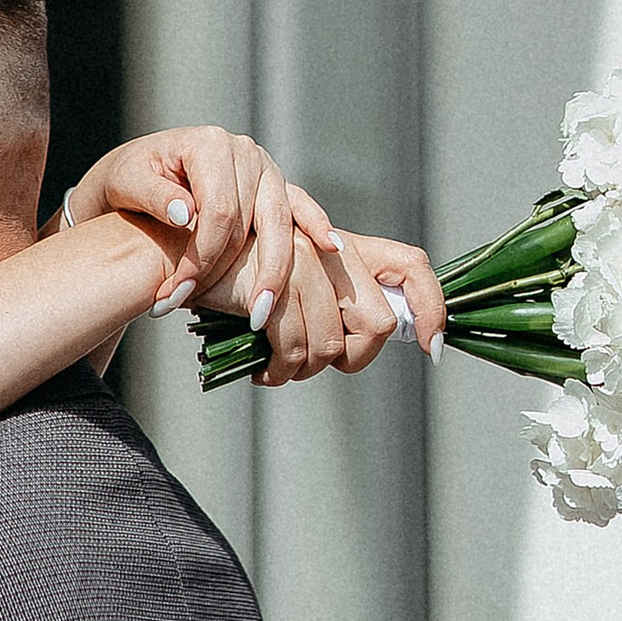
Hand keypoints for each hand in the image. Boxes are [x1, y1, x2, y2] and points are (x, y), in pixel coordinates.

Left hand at [69, 128, 302, 328]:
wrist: (141, 174)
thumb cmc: (130, 178)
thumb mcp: (128, 181)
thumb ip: (155, 195)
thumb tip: (186, 214)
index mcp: (209, 145)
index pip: (218, 210)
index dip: (199, 257)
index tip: (176, 295)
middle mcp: (244, 152)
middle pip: (253, 222)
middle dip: (237, 275)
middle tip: (218, 316)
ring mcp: (265, 169)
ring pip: (280, 225)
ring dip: (273, 273)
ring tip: (259, 315)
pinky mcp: (276, 187)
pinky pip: (301, 207)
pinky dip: (317, 226)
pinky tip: (329, 249)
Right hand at [225, 219, 443, 383]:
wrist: (188, 256)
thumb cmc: (245, 279)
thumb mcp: (299, 281)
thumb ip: (338, 300)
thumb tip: (373, 339)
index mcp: (348, 248)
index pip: (413, 267)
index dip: (432, 308)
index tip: (433, 349)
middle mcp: (332, 249)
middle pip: (380, 323)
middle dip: (355, 358)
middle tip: (320, 362)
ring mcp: (305, 262)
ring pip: (333, 345)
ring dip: (306, 370)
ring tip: (280, 367)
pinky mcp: (275, 282)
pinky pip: (294, 350)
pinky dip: (280, 372)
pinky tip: (264, 371)